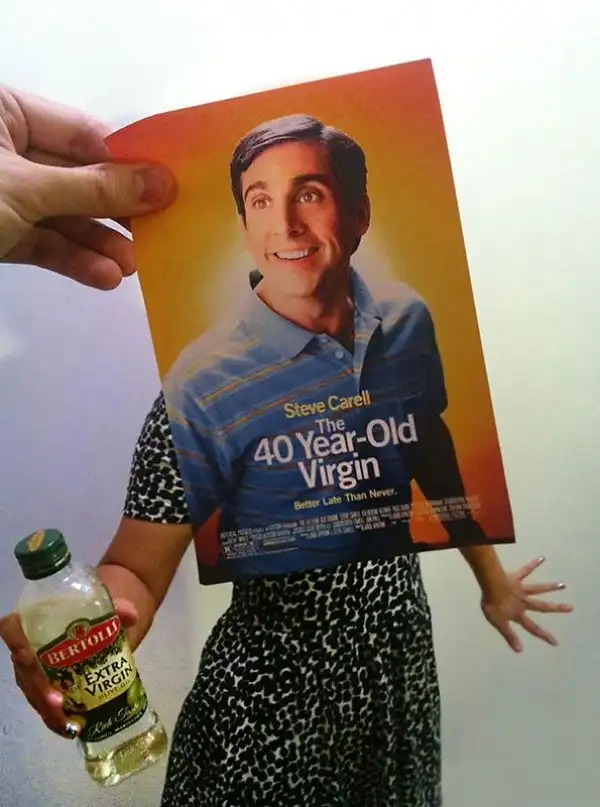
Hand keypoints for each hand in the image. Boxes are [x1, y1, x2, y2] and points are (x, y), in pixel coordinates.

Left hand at [0, 86, 176, 288]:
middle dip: (115, 212)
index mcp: (6, 112)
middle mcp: (8, 149)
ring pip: (63, 216)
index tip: (168, 190)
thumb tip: (163, 183)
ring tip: (131, 266)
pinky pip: (43, 242)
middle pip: (79, 179)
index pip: (83, 134)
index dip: (127, 163)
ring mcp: (4, 194)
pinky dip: (72, 259)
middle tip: (158, 233)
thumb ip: (94, 189)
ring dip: (99, 243)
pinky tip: (103, 277)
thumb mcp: (27, 188)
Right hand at [0, 599, 137, 737]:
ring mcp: (36, 670)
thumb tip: (130, 614)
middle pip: (22, 670)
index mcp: (35, 620)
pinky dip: (57, 719)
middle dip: (37, 688)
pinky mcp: (49, 688)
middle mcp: (29, 647)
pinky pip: (46, 706)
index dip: (14, 642)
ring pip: (32, 693)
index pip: (12, 628)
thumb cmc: (94, 611)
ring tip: (68, 723)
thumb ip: (117, 607)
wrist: (101, 623)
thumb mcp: (105, 605)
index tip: (27, 655)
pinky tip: (73, 728)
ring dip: (47, 710)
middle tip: (57, 701)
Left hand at [481, 556, 572, 652]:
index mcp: (519, 613)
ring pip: (538, 588)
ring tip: (563, 585)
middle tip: (571, 607)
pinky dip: (533, 564)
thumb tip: (520, 650)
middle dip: (557, 608)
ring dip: (550, 587)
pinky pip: (526, 570)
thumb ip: (509, 636)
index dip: (543, 636)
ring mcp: (521, 589)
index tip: (555, 642)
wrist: (490, 586)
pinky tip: (542, 558)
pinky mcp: (516, 577)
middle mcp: (524, 601)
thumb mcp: (499, 623)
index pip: (533, 627)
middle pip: (542, 606)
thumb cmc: (493, 604)